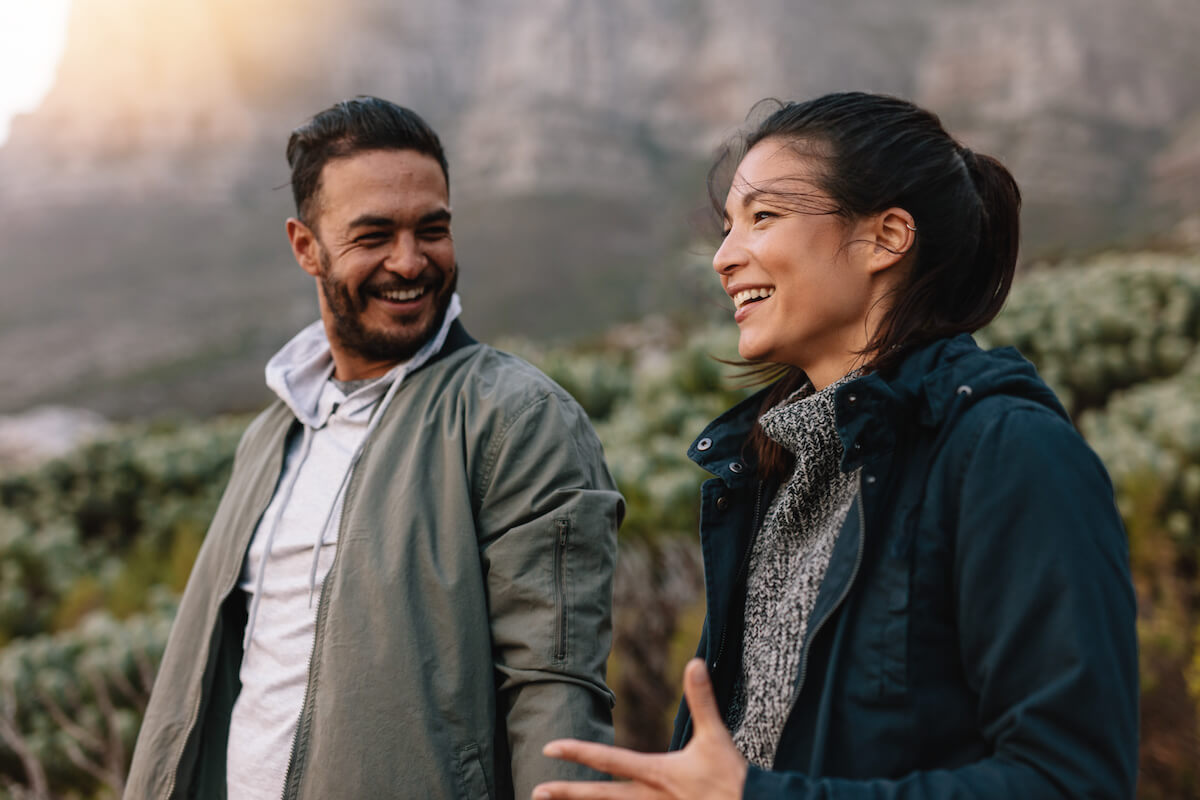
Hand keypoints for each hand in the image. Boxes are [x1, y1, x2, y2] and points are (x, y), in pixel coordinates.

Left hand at [532, 659, 747, 798]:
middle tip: (536, 791)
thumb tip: (694, 662)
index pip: (608, 759)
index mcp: (656, 774)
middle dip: (567, 795)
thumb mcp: (715, 738)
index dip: (578, 752)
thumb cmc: (731, 778)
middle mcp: (649, 799)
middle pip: (600, 797)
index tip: (550, 747)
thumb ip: (701, 701)